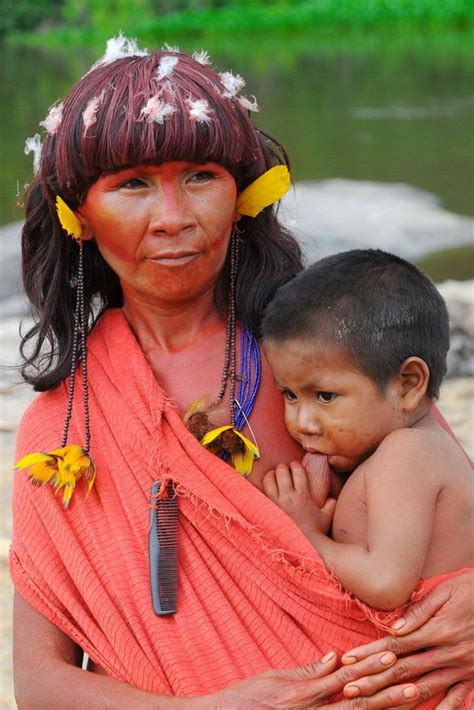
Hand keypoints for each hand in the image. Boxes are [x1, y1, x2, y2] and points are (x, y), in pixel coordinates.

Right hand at [206, 651, 420, 708]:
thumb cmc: (245, 699)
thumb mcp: (273, 678)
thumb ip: (306, 671)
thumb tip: (336, 657)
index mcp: (301, 694)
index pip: (342, 678)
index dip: (368, 668)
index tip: (391, 657)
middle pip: (355, 704)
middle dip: (386, 694)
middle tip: (413, 684)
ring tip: (408, 701)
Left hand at [263, 462, 335, 534]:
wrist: (300, 546)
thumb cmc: (313, 533)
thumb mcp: (325, 519)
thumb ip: (330, 507)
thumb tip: (332, 499)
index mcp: (303, 495)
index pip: (298, 471)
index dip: (296, 465)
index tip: (295, 466)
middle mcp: (288, 496)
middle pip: (282, 471)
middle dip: (282, 467)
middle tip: (283, 469)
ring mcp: (276, 502)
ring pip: (269, 479)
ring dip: (271, 474)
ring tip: (273, 475)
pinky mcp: (266, 508)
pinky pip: (260, 491)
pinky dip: (261, 487)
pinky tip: (264, 487)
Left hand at [339, 571, 473, 707]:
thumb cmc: (471, 589)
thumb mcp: (445, 591)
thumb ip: (420, 612)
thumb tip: (394, 628)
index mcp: (438, 630)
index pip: (396, 645)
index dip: (370, 655)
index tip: (349, 662)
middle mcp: (449, 653)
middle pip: (404, 670)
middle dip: (374, 681)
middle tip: (349, 690)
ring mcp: (463, 667)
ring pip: (424, 688)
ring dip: (396, 699)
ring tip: (374, 706)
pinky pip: (457, 698)